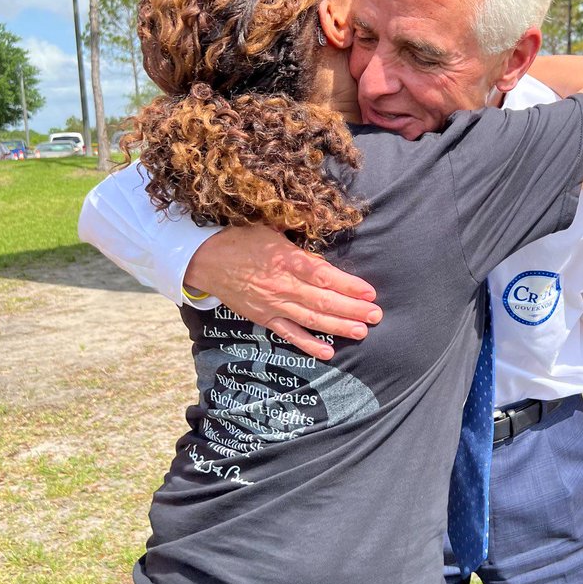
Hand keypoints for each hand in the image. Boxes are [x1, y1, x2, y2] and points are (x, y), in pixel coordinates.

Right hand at [185, 224, 381, 360]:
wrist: (206, 259)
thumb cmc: (242, 239)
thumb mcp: (272, 231)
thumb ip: (299, 244)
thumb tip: (324, 250)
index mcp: (286, 260)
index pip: (324, 275)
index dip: (349, 285)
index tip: (370, 291)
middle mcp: (282, 285)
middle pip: (323, 300)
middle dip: (352, 309)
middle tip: (376, 315)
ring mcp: (273, 304)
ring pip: (311, 318)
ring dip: (338, 327)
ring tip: (362, 331)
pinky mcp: (264, 317)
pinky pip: (289, 334)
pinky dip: (308, 344)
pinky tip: (328, 352)